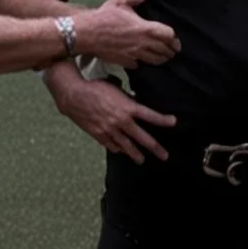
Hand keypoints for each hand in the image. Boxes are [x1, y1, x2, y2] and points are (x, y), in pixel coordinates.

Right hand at [54, 77, 176, 163]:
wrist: (74, 95)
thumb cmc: (95, 87)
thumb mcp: (116, 88)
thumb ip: (127, 99)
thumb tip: (134, 103)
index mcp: (128, 107)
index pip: (151, 115)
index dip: (163, 120)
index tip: (174, 123)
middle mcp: (121, 121)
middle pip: (142, 137)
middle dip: (155, 148)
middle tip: (164, 156)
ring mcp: (110, 130)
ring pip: (127, 146)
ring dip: (135, 154)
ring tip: (142, 161)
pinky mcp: (99, 135)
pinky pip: (111, 145)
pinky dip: (117, 149)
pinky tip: (121, 151)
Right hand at [75, 0, 180, 67]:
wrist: (86, 33)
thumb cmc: (104, 16)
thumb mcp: (123, 0)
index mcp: (144, 28)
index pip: (168, 35)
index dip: (173, 37)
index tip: (174, 38)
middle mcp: (142, 43)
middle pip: (165, 50)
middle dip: (170, 50)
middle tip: (173, 49)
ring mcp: (134, 54)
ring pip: (155, 60)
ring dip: (162, 58)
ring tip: (164, 56)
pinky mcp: (125, 62)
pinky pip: (139, 65)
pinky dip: (143, 63)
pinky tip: (143, 59)